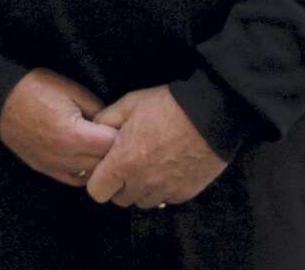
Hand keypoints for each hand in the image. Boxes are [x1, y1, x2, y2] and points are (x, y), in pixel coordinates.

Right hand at [0, 68, 118, 187]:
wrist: (1, 97)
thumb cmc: (35, 88)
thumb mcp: (72, 90)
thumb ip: (97, 109)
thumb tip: (113, 124)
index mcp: (73, 135)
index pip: (111, 146)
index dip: (123, 136)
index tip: (127, 128)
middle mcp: (64, 157)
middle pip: (103, 164)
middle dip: (114, 152)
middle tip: (119, 138)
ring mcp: (53, 166)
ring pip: (90, 176)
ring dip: (100, 164)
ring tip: (103, 147)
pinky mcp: (44, 169)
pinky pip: (73, 180)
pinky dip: (84, 172)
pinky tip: (87, 158)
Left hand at [85, 86, 228, 208]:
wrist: (210, 114)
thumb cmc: (167, 106)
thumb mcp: (130, 103)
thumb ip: (106, 119)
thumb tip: (94, 129)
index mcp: (123, 162)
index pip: (97, 191)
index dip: (98, 180)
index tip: (106, 168)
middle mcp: (143, 182)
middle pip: (121, 199)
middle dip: (120, 185)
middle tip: (128, 164)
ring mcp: (165, 190)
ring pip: (144, 201)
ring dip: (142, 188)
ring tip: (149, 166)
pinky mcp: (186, 192)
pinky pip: (167, 199)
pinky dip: (164, 189)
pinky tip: (168, 168)